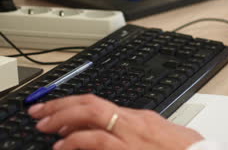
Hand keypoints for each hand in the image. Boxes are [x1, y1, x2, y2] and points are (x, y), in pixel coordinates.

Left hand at [28, 94, 203, 149]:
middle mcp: (135, 121)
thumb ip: (146, 132)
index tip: (60, 110)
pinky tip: (62, 144)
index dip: (76, 105)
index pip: (103, 104)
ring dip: (62, 117)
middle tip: (41, 110)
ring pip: (91, 114)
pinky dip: (76, 139)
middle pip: (93, 102)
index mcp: (143, 117)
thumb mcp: (166, 137)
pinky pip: (97, 139)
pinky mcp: (129, 149)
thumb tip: (132, 134)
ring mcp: (132, 134)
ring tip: (45, 124)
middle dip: (63, 104)